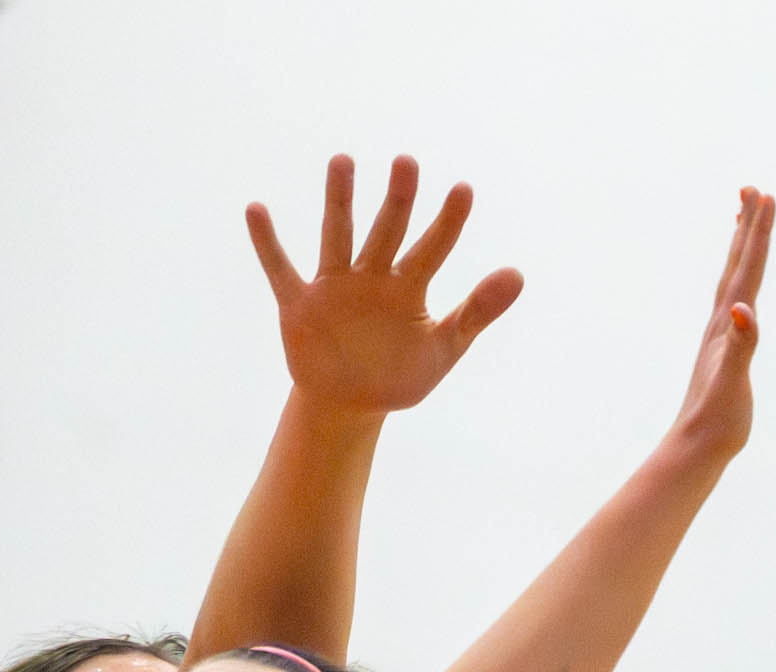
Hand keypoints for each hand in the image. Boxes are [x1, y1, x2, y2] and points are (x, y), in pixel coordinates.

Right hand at [248, 155, 523, 419]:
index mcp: (409, 287)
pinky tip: (256, 210)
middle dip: (398, 200)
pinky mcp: (299, 305)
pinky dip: (268, 243)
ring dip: (340, 201)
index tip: (464, 190)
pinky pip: (281, 269)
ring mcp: (335, 287)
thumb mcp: (445, 347)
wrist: (350, 405)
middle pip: (388, 231)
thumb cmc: (400, 373)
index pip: (434, 248)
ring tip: (343, 161)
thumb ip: (478, 311)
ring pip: (339, 236)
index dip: (449, 222)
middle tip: (408, 161)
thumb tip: (519, 274)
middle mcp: (372, 277)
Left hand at [660, 188, 774, 464]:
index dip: (758, 232)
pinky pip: (733, 303)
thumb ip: (741, 344)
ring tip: (743, 220)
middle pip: (737, 263)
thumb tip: (742, 310)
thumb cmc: (717, 418)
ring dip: (740, 248)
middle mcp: (722, 321)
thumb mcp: (732, 380)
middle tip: (752, 188)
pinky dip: (739, 283)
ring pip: (732, 278)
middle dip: (747, 226)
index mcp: (727, 323)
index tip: (766, 195)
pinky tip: (741, 285)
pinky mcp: (723, 348)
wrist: (696, 446)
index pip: (748, 268)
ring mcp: (721, 333)